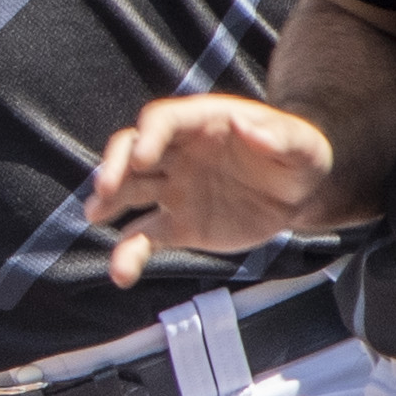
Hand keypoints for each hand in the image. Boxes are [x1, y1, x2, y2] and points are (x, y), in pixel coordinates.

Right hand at [86, 96, 337, 288]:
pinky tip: (122, 273)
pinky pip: (144, 238)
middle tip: (105, 189)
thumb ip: (277, 137)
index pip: (163, 121)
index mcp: (203, 123)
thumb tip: (245, 126)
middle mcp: (178, 153)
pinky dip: (129, 254)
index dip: (149, 136)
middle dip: (115, 167)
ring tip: (94, 216)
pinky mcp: (178, 225)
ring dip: (107, 203)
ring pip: (129, 192)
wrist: (299, 193)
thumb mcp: (301, 145)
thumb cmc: (300, 156)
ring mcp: (173, 189)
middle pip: (132, 151)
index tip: (142, 159)